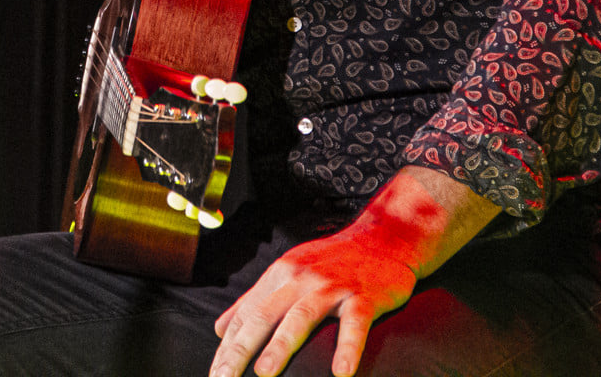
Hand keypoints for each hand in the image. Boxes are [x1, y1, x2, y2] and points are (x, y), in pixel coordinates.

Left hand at [207, 167, 499, 376]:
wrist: (384, 237)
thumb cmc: (334, 261)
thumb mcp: (289, 271)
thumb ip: (255, 300)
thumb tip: (221, 329)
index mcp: (280, 275)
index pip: (246, 315)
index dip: (227, 346)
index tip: (215, 373)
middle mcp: (300, 278)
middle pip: (263, 315)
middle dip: (240, 350)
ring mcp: (332, 287)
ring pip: (300, 316)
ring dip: (280, 346)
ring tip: (265, 374)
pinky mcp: (363, 296)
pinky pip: (354, 324)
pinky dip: (347, 348)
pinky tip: (340, 373)